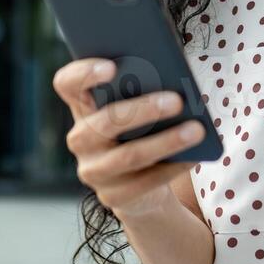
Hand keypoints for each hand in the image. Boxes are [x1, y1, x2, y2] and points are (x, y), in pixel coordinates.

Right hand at [51, 57, 206, 220]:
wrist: (139, 186)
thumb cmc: (142, 131)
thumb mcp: (137, 108)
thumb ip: (143, 90)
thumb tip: (174, 81)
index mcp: (82, 107)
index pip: (67, 84)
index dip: (83, 73)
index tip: (111, 66)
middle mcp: (80, 139)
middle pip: (105, 122)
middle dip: (143, 110)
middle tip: (177, 100)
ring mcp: (93, 171)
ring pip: (129, 156)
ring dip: (166, 141)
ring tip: (197, 130)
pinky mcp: (113, 197)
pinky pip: (146, 182)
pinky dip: (173, 167)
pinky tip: (195, 155)